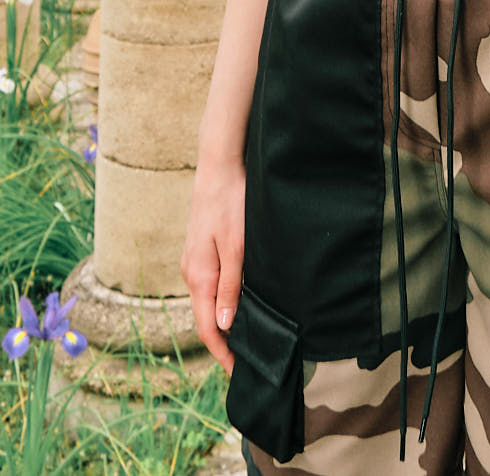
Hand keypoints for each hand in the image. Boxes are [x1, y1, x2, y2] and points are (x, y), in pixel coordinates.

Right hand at [180, 154, 245, 374]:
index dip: (223, 353)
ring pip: (207, 303)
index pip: (208, 328)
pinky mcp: (201, 251)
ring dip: (223, 323)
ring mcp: (194, 262)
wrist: (218, 167)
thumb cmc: (230, 204)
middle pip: (205, 319)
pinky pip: (209, 286)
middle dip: (223, 342)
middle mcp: (191, 273)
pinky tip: (237, 304)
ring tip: (244, 337)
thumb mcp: (236, 247)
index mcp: (199, 277)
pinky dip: (221, 303)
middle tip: (247, 360)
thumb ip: (229, 287)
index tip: (239, 372)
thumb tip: (225, 327)